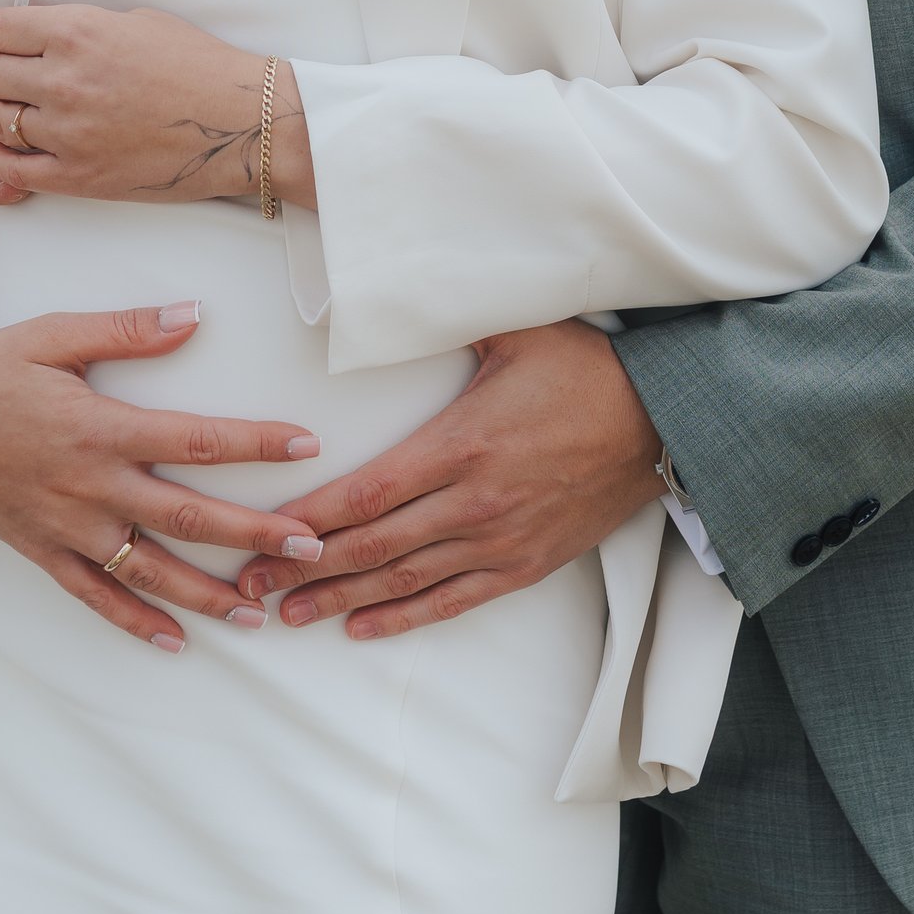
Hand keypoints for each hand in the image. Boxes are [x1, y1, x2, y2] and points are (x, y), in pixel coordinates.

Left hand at [0, 4, 314, 210]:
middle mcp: (64, 80)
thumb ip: (81, 28)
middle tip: (0, 76)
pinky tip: (2, 150)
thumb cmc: (199, 67)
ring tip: (3, 109)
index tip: (6, 43)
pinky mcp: (78, 176)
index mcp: (77, 32)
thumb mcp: (136, 22)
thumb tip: (42, 36)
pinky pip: (13, 169)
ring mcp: (68, 132)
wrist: (239, 124)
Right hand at [0, 302, 328, 647]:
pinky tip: (177, 641)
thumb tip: (194, 315)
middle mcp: (90, 486)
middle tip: (313, 548)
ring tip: (261, 611)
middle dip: (257, 535)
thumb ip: (126, 330)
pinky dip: (136, 622)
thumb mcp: (52, 334)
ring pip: (150, 571)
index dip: (257, 443)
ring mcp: (65, 527)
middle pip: (189, 517)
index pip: (197, 439)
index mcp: (99, 428)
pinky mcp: (41, 551)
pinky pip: (95, 596)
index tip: (309, 446)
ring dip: (209, 593)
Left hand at [234, 319, 662, 638]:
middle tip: (252, 585)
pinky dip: (405, 618)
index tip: (265, 533)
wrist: (662, 425)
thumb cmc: (585, 371)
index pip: (368, 492)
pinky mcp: (525, 564)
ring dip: (343, 601)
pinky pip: (455, 600)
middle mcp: (474, 501)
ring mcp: (499, 539)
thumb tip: (386, 284)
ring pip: (406, 581)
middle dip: (307, 568)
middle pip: (373, 546)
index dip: (312, 520)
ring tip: (289, 615)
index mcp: (461, 444)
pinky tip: (362, 629)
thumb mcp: (516, 329)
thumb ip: (447, 313)